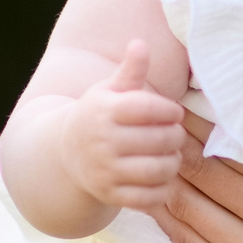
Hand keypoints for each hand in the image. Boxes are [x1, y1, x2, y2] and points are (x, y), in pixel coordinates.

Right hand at [62, 40, 184, 211]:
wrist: (67, 156)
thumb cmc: (99, 116)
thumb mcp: (109, 90)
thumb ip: (129, 70)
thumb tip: (140, 44)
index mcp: (104, 111)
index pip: (149, 108)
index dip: (170, 111)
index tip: (174, 113)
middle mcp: (102, 141)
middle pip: (159, 140)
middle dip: (175, 136)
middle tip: (175, 134)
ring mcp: (105, 171)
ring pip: (157, 170)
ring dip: (172, 162)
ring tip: (171, 154)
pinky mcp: (110, 195)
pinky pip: (148, 198)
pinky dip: (162, 189)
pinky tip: (161, 177)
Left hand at [156, 80, 242, 242]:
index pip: (241, 142)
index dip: (208, 117)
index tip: (186, 93)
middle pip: (208, 168)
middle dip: (178, 139)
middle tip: (155, 115)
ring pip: (192, 205)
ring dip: (167, 175)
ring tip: (148, 149)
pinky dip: (170, 220)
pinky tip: (155, 202)